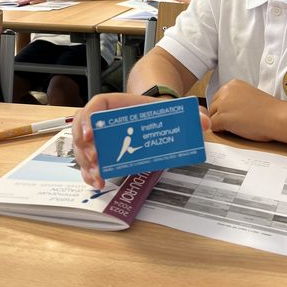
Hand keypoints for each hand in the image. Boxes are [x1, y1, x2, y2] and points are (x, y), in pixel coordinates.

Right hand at [73, 93, 210, 188]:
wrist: (152, 116)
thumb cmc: (155, 112)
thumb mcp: (171, 109)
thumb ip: (190, 115)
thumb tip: (204, 123)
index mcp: (117, 104)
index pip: (96, 105)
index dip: (89, 118)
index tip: (92, 134)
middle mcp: (103, 120)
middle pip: (83, 129)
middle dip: (84, 147)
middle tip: (96, 160)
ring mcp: (99, 137)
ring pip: (82, 148)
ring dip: (85, 164)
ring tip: (97, 177)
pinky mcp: (101, 152)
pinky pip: (87, 162)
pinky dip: (89, 172)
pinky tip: (97, 182)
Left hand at [209, 79, 284, 141]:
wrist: (277, 117)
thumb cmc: (269, 110)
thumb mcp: (249, 95)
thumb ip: (236, 99)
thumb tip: (227, 109)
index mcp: (233, 84)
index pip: (219, 97)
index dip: (225, 108)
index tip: (234, 114)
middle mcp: (226, 91)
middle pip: (213, 106)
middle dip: (220, 115)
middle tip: (235, 122)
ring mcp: (223, 104)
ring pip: (212, 116)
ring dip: (220, 123)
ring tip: (236, 127)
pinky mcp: (223, 118)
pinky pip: (213, 126)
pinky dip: (221, 131)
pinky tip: (234, 131)